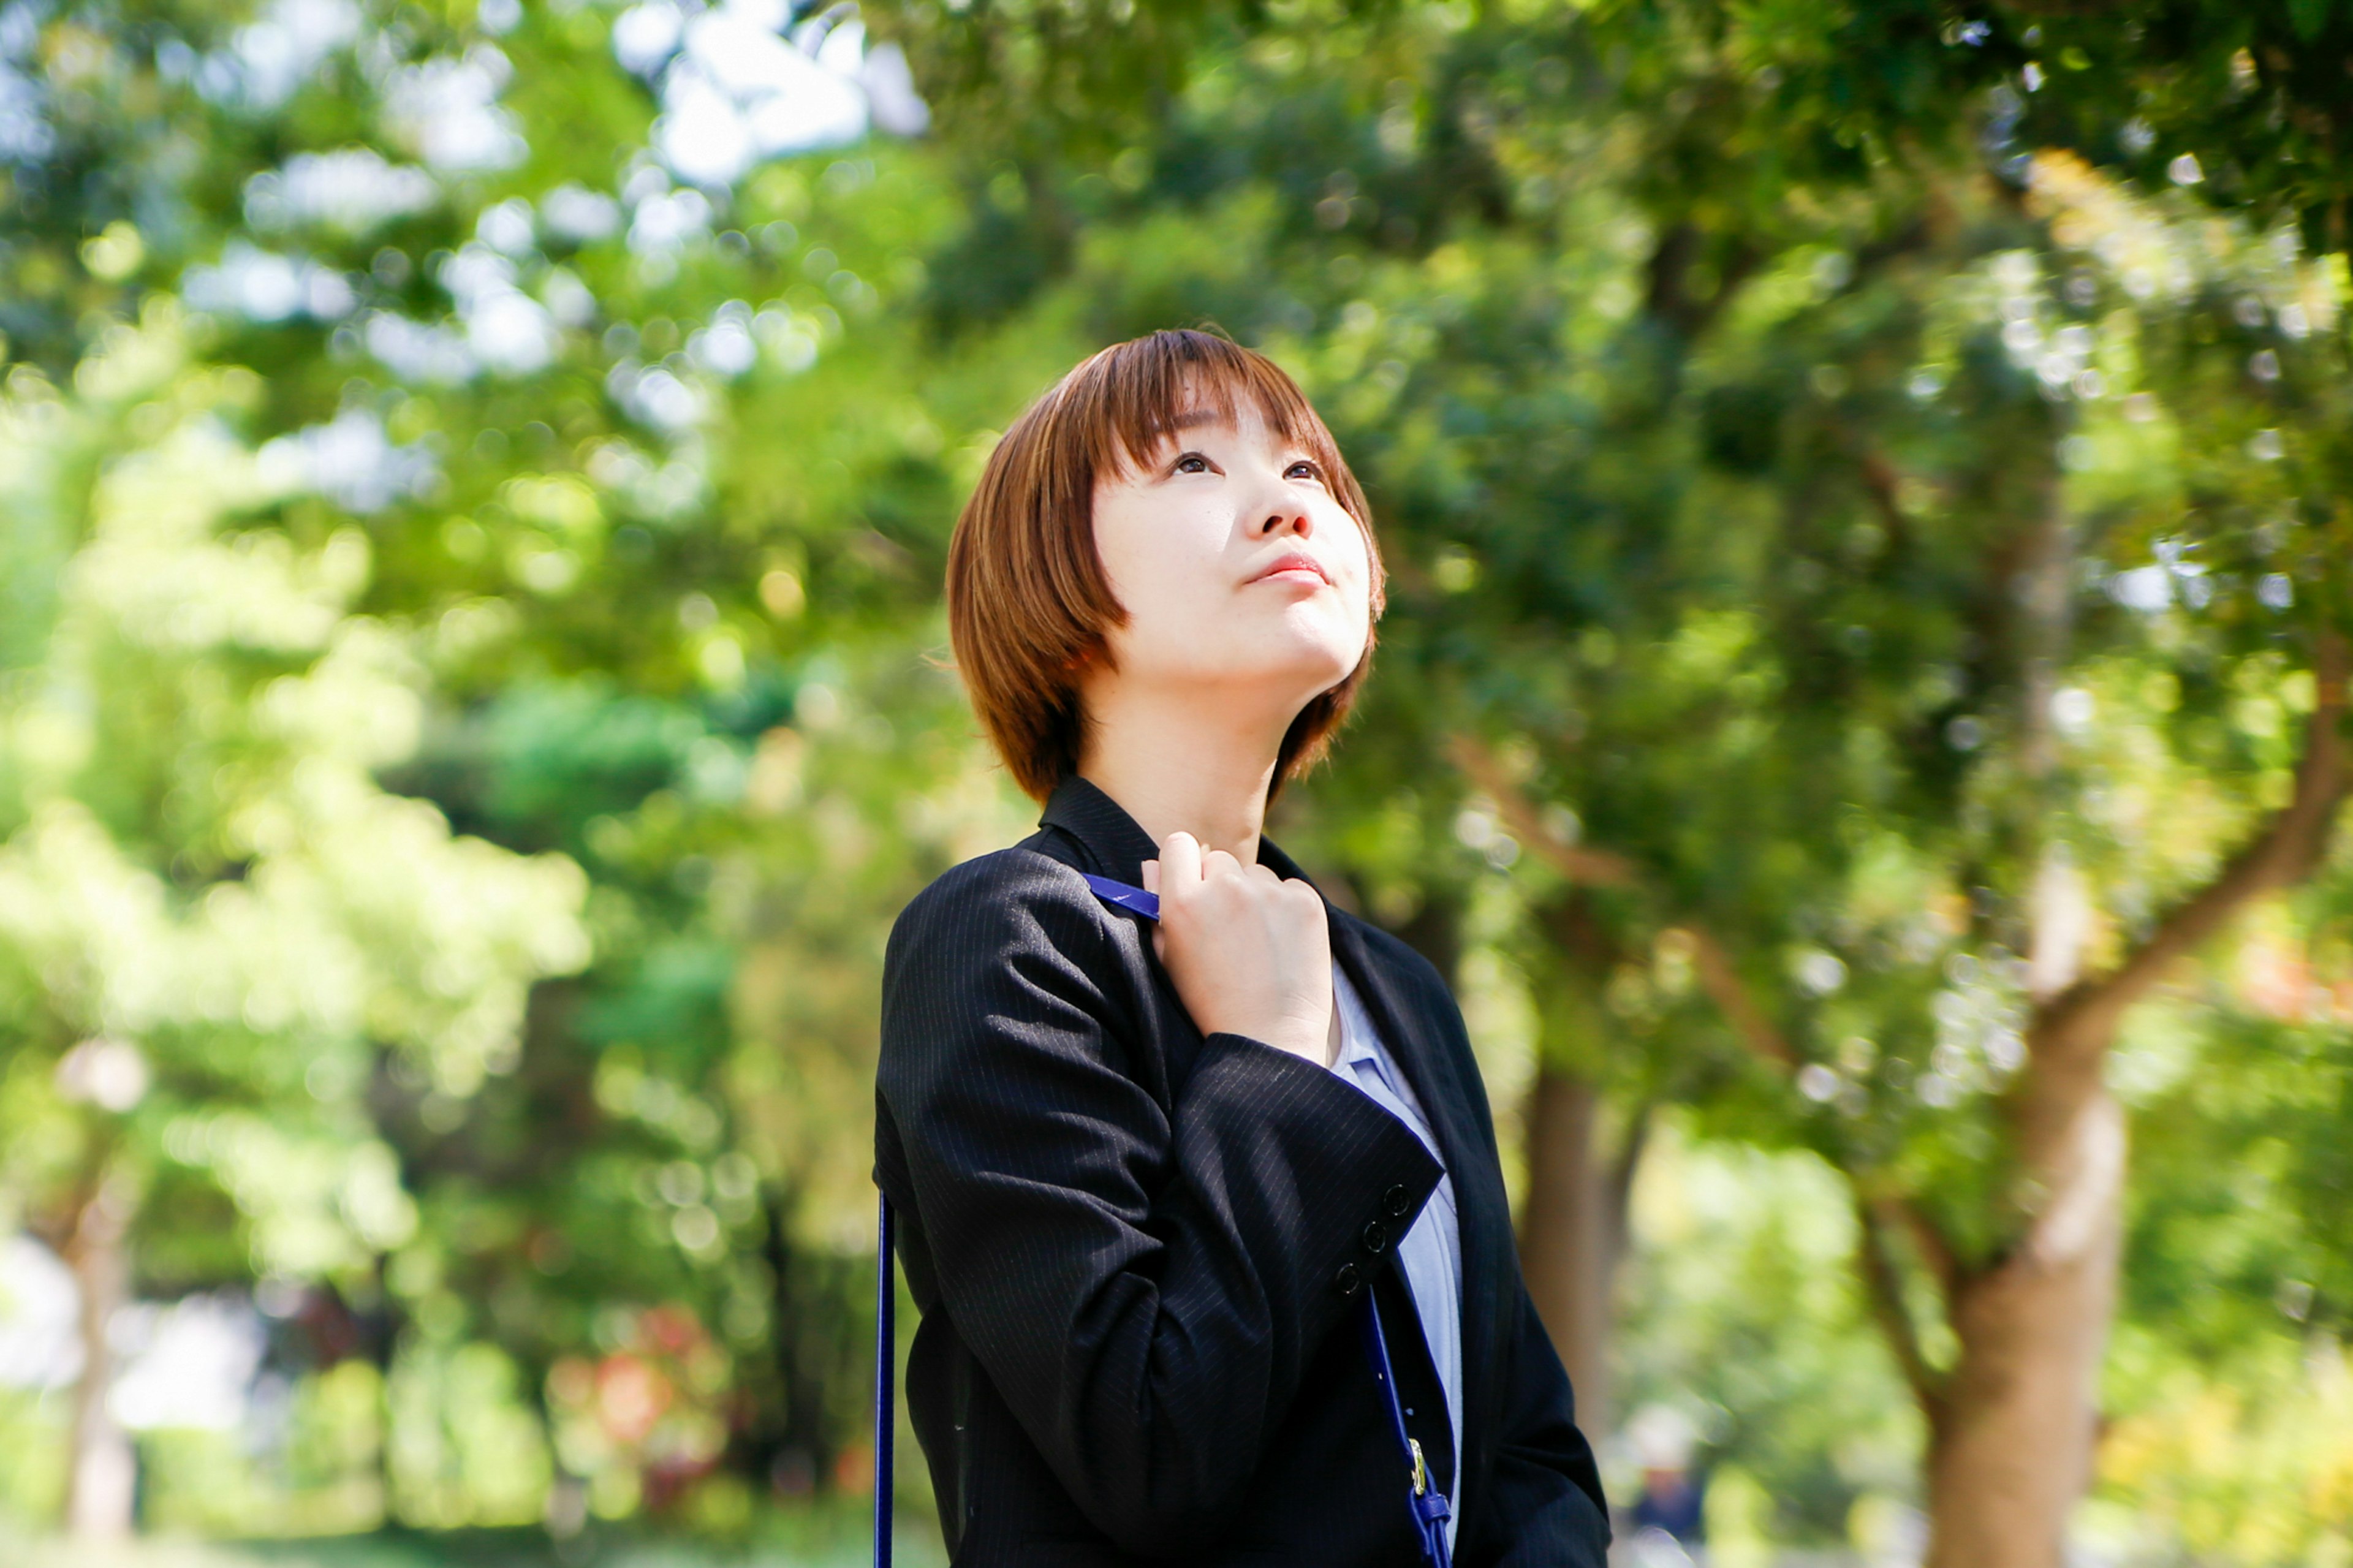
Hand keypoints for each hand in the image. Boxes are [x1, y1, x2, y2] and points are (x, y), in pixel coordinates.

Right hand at [1141, 832, 1335, 1066]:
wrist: (1270, 1039)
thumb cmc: (1211, 1004)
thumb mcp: (1169, 960)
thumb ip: (1157, 908)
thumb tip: (1152, 864)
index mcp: (1182, 903)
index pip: (1178, 844)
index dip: (1184, 863)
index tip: (1193, 883)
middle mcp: (1224, 888)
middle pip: (1217, 859)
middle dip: (1219, 883)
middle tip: (1227, 927)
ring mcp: (1268, 892)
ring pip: (1255, 873)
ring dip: (1254, 895)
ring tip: (1258, 943)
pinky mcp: (1305, 901)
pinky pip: (1288, 888)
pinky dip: (1286, 908)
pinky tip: (1282, 945)